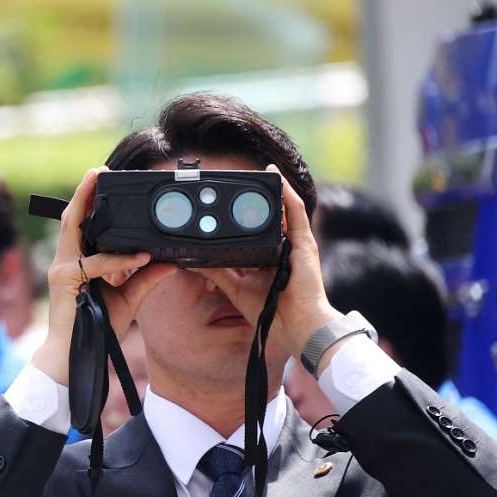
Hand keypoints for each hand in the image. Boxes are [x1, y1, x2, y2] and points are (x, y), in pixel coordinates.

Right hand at [30, 167, 177, 384]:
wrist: (73, 359)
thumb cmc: (94, 331)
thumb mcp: (128, 300)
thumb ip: (146, 279)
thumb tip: (172, 263)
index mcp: (77, 262)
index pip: (82, 225)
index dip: (91, 203)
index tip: (107, 184)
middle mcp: (65, 261)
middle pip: (72, 218)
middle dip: (83, 191)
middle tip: (99, 170)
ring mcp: (62, 269)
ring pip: (75, 228)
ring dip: (84, 202)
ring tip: (98, 181)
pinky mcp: (65, 280)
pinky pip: (94, 263)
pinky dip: (117, 259)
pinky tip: (138, 256)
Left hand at [192, 165, 341, 361]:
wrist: (297, 325)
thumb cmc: (271, 311)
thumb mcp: (236, 288)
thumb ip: (216, 273)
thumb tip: (192, 260)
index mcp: (270, 257)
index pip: (257, 230)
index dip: (245, 215)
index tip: (228, 201)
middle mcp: (284, 246)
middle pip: (271, 216)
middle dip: (258, 199)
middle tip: (241, 180)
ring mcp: (296, 243)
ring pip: (285, 208)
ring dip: (273, 189)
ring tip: (260, 171)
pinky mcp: (304, 242)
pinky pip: (296, 211)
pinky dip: (286, 193)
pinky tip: (276, 177)